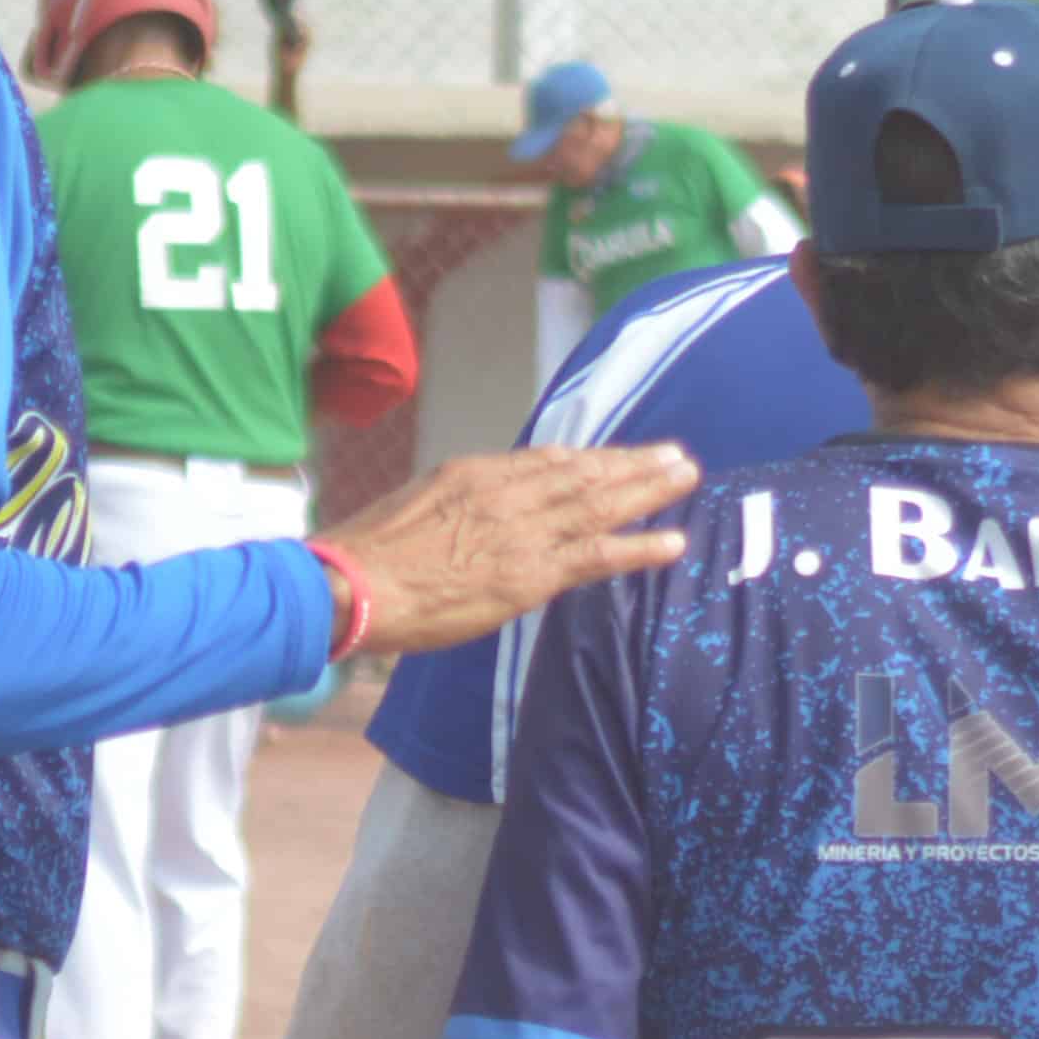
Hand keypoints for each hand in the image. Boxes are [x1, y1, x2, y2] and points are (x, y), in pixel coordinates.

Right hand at [317, 442, 700, 657]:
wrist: (351, 583)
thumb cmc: (370, 554)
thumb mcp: (418, 505)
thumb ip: (460, 503)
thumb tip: (482, 510)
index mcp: (476, 474)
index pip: (549, 460)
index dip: (592, 458)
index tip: (621, 456)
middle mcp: (506, 493)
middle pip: (584, 473)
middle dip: (633, 463)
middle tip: (676, 455)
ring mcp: (521, 532)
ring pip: (599, 504)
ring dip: (648, 490)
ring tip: (686, 478)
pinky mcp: (529, 574)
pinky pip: (596, 556)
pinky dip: (638, 547)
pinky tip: (672, 543)